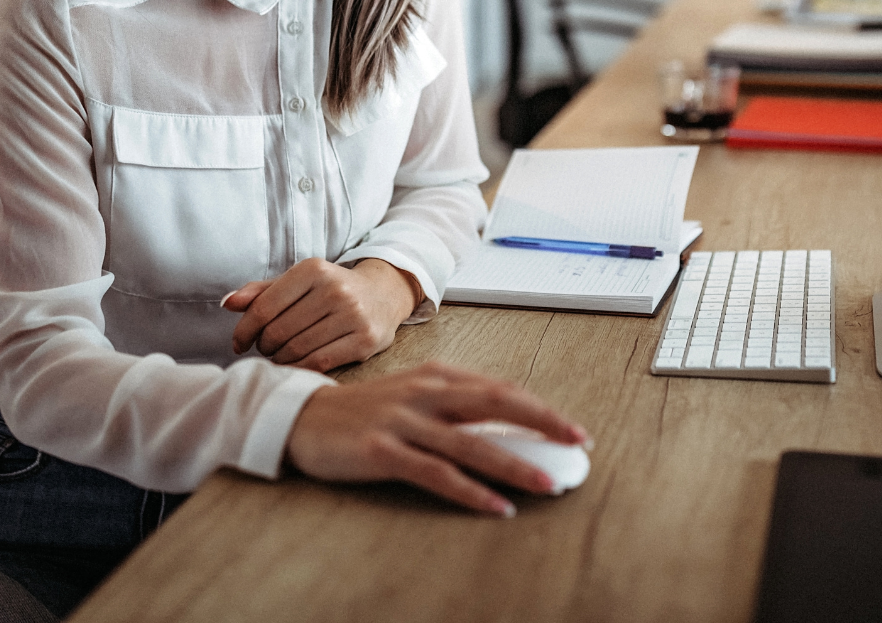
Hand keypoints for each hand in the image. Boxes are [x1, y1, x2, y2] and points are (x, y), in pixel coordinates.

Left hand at [223, 257, 421, 370]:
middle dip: (264, 345)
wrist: (383, 294)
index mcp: (314, 269)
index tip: (239, 342)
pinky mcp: (366, 340)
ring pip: (297, 349)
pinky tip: (296, 364)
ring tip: (280, 355)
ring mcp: (353, 315)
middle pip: (278, 331)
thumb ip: (263, 291)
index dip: (244, 330)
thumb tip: (228, 303)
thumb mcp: (300, 281)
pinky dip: (300, 368)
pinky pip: (319, 362)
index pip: (264, 307)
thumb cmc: (331, 289)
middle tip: (265, 348)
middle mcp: (335, 289)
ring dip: (280, 359)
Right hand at [286, 361, 590, 515]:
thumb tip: (508, 428)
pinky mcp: (383, 450)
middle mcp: (426, 391)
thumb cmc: (368, 410)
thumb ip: (456, 405)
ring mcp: (404, 420)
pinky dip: (471, 492)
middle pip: (496, 403)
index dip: (540, 408)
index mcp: (438, 374)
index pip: (501, 389)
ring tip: (547, 483)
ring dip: (514, 463)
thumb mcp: (415, 396)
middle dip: (542, 422)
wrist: (304, 416)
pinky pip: (436, 473)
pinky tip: (496, 506)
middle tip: (577, 443)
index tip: (572, 429)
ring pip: (471, 443)